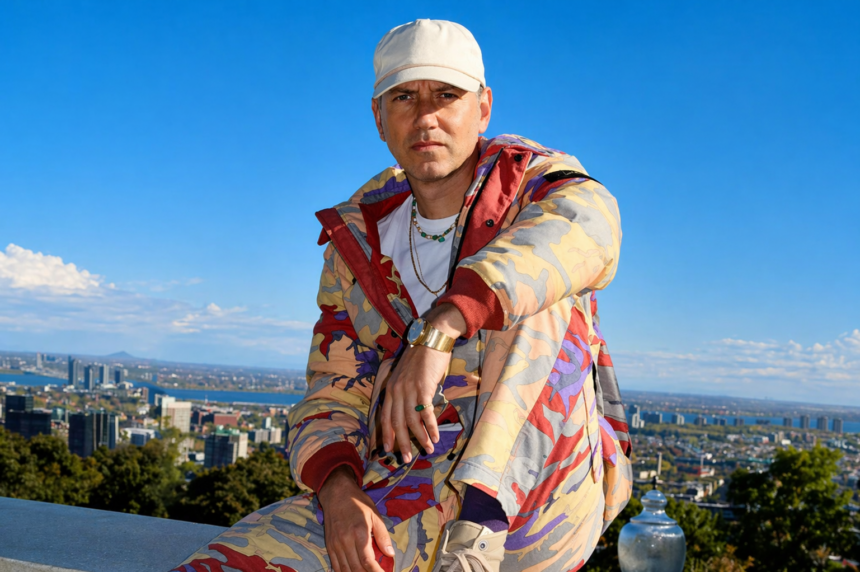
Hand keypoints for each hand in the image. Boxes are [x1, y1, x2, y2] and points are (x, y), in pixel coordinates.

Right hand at [318, 466, 394, 571]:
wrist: (336, 493)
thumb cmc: (358, 503)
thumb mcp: (375, 515)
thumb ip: (382, 536)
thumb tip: (390, 554)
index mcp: (359, 532)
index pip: (367, 561)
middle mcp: (345, 541)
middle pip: (356, 568)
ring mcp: (335, 544)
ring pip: (345, 569)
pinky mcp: (329, 545)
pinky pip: (336, 565)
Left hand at [380, 304, 465, 462]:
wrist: (431, 338)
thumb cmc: (422, 358)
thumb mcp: (407, 376)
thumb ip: (406, 393)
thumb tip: (412, 412)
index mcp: (390, 388)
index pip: (386, 416)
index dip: (387, 435)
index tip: (388, 450)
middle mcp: (396, 390)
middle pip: (397, 422)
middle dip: (401, 443)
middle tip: (406, 458)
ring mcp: (409, 389)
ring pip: (411, 420)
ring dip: (420, 438)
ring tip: (427, 449)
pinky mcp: (423, 387)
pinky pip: (425, 413)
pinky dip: (430, 427)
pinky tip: (435, 436)